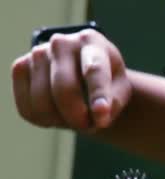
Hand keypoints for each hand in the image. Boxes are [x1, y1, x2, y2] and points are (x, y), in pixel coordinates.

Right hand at [11, 29, 130, 130]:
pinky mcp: (20, 67)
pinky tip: (57, 113)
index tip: (102, 114)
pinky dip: (44, 119)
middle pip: (64, 88)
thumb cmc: (106, 81)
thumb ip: (114, 103)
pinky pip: (27, 107)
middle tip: (88, 126)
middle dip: (77, 116)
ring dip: (60, 121)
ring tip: (74, 117)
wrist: (80, 72)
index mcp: (91, 42)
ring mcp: (37, 53)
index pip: (94, 69)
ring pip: (42, 101)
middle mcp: (61, 43)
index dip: (98, 94)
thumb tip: (98, 117)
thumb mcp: (120, 89)